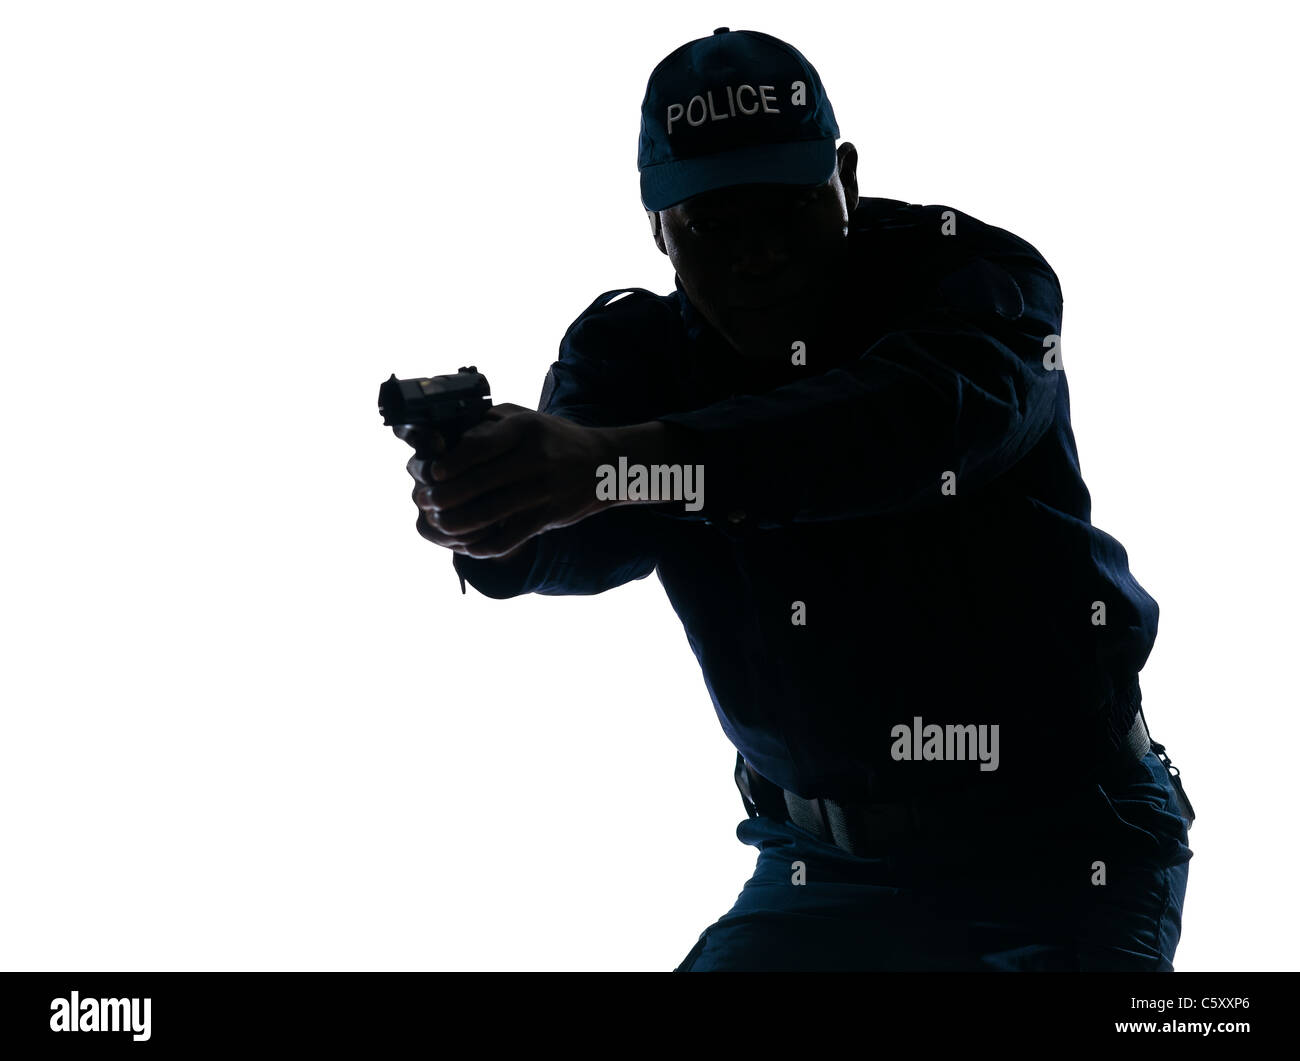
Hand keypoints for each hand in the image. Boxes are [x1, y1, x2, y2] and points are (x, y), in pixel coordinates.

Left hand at [405, 404, 613, 558]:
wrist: (604, 464)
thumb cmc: (553, 438)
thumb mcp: (525, 418)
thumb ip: (487, 424)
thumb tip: (446, 440)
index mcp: (525, 428)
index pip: (481, 445)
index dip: (452, 462)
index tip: (434, 472)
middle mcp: (536, 457)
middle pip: (481, 482)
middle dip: (446, 496)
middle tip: (426, 500)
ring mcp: (545, 489)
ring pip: (492, 513)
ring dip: (459, 523)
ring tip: (441, 523)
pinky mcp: (550, 516)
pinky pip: (512, 536)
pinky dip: (486, 545)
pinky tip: (469, 545)